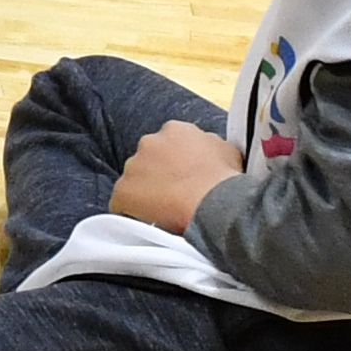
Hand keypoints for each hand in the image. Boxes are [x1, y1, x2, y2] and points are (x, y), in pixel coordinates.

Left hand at [111, 116, 242, 228]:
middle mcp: (149, 142)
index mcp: (175, 130)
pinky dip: (131, 210)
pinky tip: (146, 220)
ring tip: (162, 209)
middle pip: (148, 158)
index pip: (168, 142)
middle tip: (173, 192)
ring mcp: (132, 167)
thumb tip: (204, 146)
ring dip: (144, 191)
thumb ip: (210, 143)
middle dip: (157, 173)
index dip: (175, 160)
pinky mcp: (122, 191)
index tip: (183, 174)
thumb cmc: (226, 179)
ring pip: (134, 179)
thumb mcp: (228, 151)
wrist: (213, 204)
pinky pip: (122, 202)